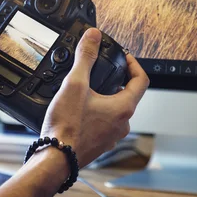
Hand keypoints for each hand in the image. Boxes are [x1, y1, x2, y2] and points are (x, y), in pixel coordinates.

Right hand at [40, 28, 148, 167]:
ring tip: (88, 88)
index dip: (134, 64)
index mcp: (124, 108)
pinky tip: (80, 109)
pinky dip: (97, 112)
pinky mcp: (99, 143)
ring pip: (115, 110)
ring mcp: (112, 136)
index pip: (141, 80)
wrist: (54, 159)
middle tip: (103, 70)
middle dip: (117, 80)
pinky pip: (104, 123)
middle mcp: (122, 123)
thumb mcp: (75, 84)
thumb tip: (93, 36)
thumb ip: (86, 57)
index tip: (124, 57)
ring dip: (106, 97)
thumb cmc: (67, 127)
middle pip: (128, 95)